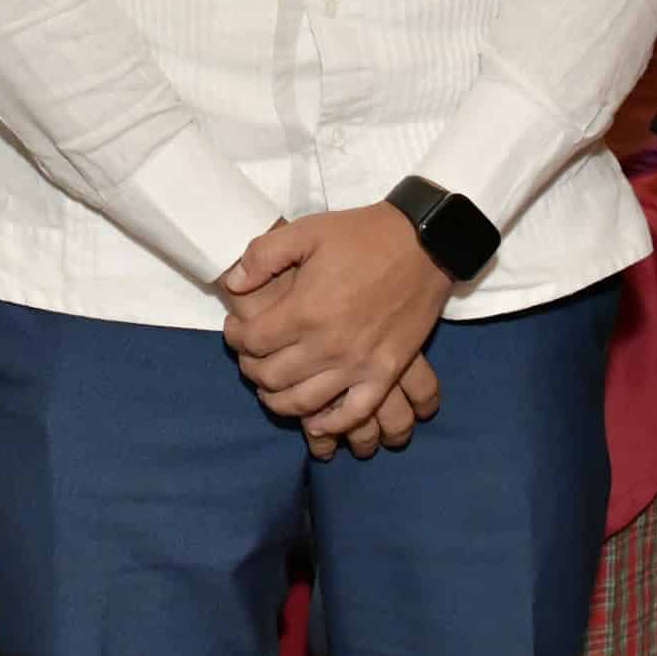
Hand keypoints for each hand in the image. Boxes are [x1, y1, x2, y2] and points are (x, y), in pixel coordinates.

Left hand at [218, 205, 452, 439]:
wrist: (423, 243)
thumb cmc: (362, 236)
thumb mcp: (305, 231)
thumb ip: (262, 256)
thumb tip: (234, 284)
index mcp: (304, 311)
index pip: (253, 342)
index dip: (235, 338)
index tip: (235, 330)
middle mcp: (328, 346)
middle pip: (272, 377)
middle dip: (251, 369)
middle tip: (250, 358)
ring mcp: (359, 365)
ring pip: (304, 403)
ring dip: (279, 400)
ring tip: (272, 388)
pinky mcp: (386, 372)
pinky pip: (354, 413)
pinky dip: (330, 424)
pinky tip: (315, 421)